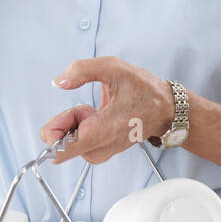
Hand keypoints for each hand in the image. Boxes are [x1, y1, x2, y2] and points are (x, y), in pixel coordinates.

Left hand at [40, 56, 173, 165]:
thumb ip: (81, 70)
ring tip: (98, 111)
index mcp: (101, 131)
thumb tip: (59, 81)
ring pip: (68, 142)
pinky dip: (82, 127)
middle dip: (66, 121)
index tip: (68, 113)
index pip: (60, 150)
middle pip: (60, 143)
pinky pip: (78, 143)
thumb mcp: (113, 67)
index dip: (54, 130)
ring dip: (75, 123)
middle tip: (88, 107)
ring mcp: (100, 153)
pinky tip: (99, 117)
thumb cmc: (144, 91)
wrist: (166, 110)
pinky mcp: (102, 153)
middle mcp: (99, 148)